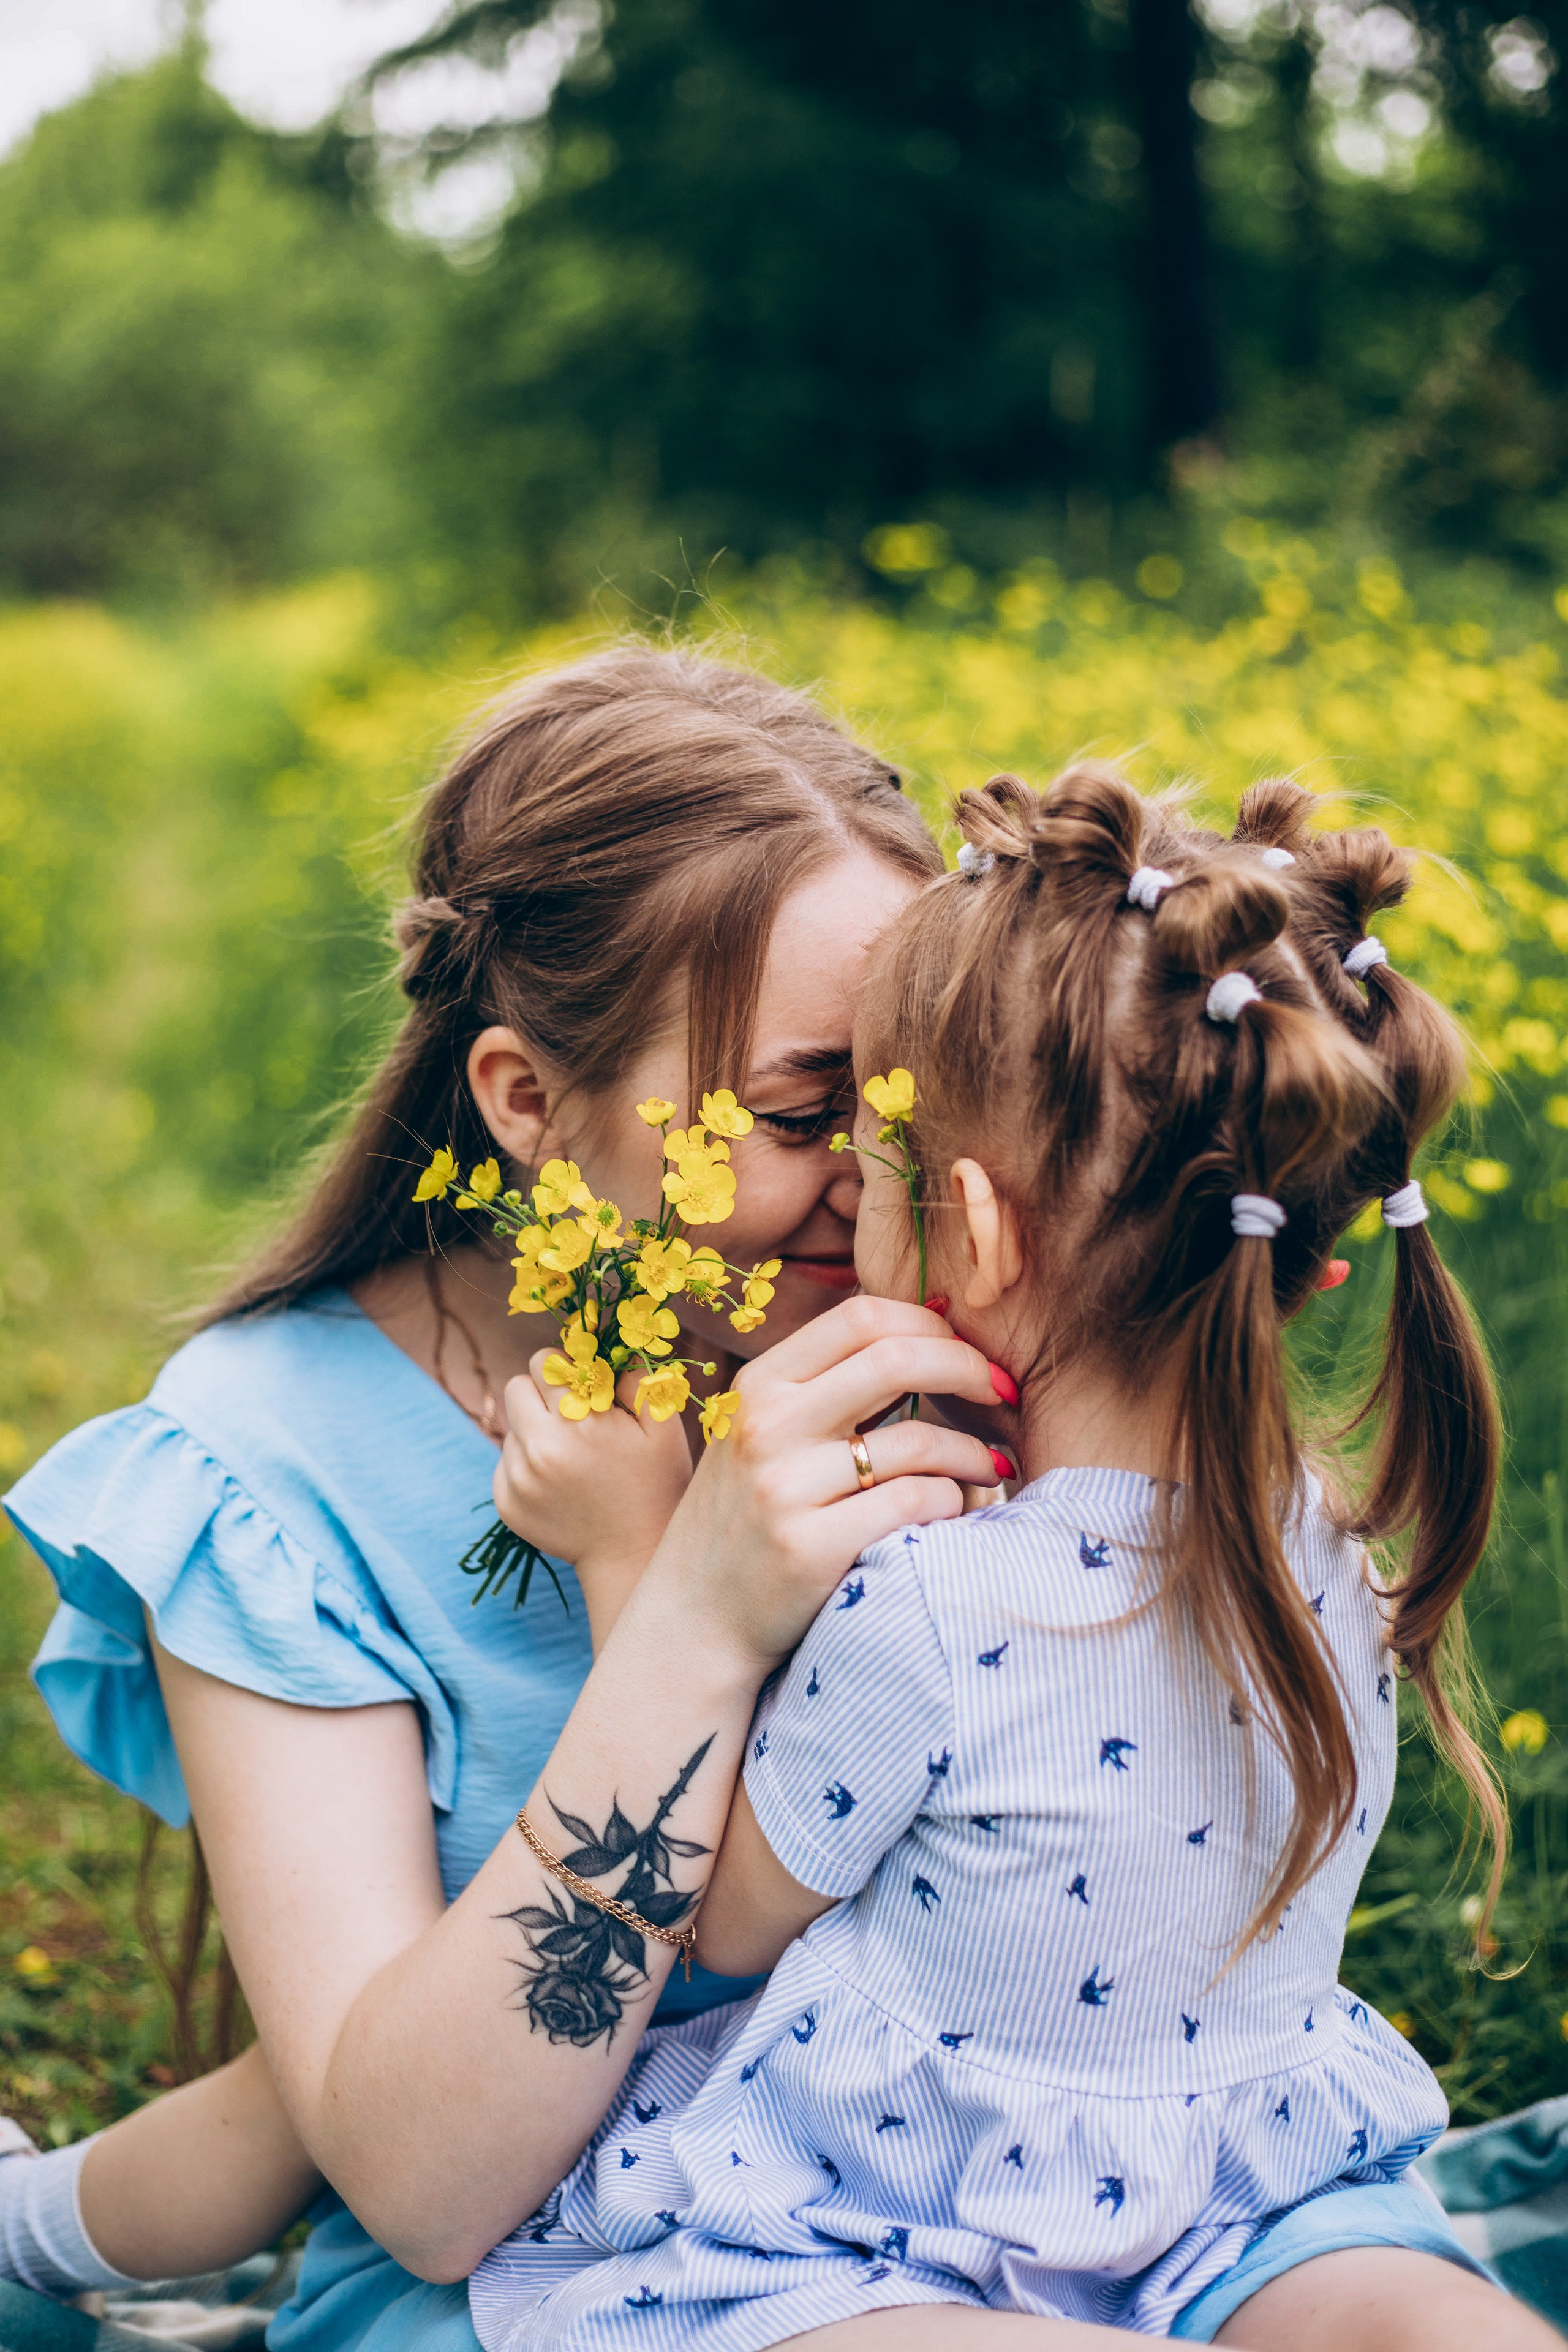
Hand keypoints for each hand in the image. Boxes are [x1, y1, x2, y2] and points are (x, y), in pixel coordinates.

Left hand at [494, 1356, 694, 1645]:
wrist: (634, 1555)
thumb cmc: (656, 1483)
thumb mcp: (662, 1427)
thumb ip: (635, 1380)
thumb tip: (603, 1353)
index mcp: (578, 1422)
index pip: (543, 1362)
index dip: (565, 1369)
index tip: (584, 1387)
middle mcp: (539, 1449)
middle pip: (515, 1388)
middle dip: (542, 1393)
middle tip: (571, 1415)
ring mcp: (518, 1479)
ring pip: (510, 1426)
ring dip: (535, 1430)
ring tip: (571, 1456)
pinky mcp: (506, 1502)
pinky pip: (505, 1462)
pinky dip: (527, 1464)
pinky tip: (560, 1482)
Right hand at [630, 1297, 1002, 1674]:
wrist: (695, 1617)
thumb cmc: (747, 1517)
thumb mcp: (763, 1434)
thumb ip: (826, 1386)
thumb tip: (931, 1331)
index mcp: (760, 1384)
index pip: (862, 1316)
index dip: (930, 1323)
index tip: (966, 1353)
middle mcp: (767, 1426)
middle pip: (897, 1359)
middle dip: (970, 1369)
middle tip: (1003, 1395)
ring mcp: (786, 1487)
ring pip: (919, 1441)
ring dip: (975, 1453)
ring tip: (992, 1467)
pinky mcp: (810, 1548)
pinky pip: (915, 1505)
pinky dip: (952, 1503)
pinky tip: (954, 1512)